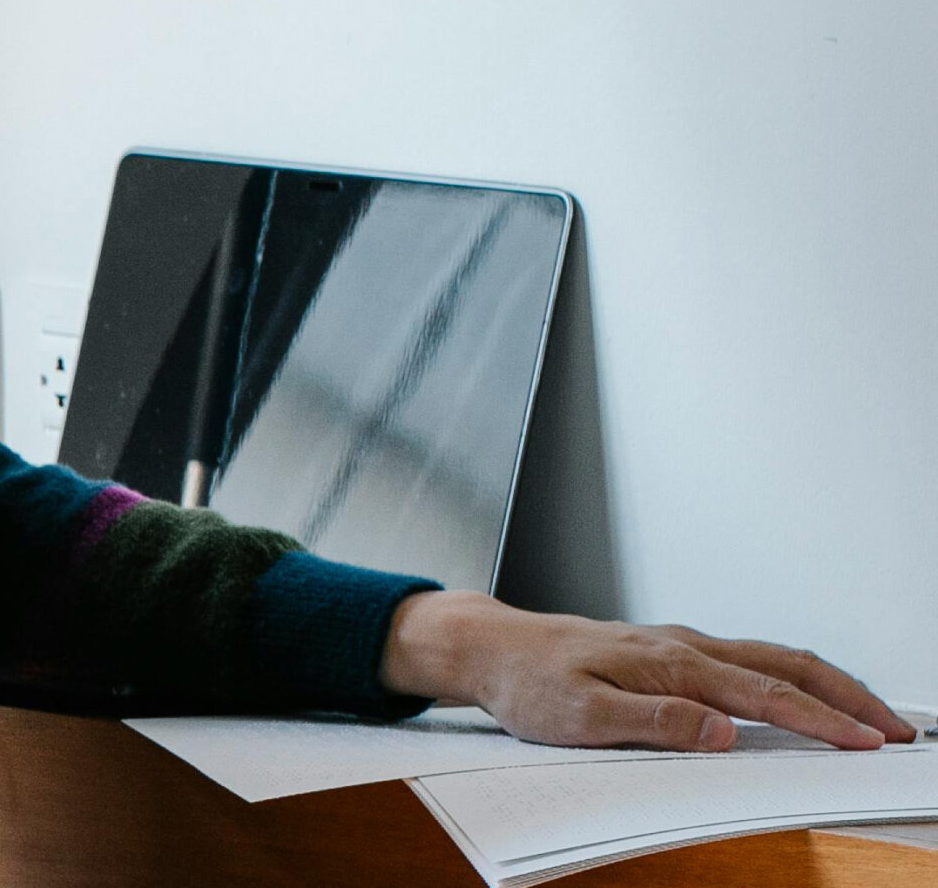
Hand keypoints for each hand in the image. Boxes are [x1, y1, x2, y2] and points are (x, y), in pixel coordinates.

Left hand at [379, 590, 918, 750]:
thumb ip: (653, 723)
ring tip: (869, 715)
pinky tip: (803, 694)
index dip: (820, 721)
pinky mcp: (668, 651)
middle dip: (847, 697)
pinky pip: (746, 658)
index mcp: (669, 662)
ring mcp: (678, 644)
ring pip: (770, 656)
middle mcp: (682, 645)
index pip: (763, 695)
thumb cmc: (528, 682)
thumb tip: (723, 732)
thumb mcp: (580, 715)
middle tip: (897, 730)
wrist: (489, 646)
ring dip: (827, 684)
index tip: (866, 742)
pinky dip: (791, 676)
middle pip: (785, 665)